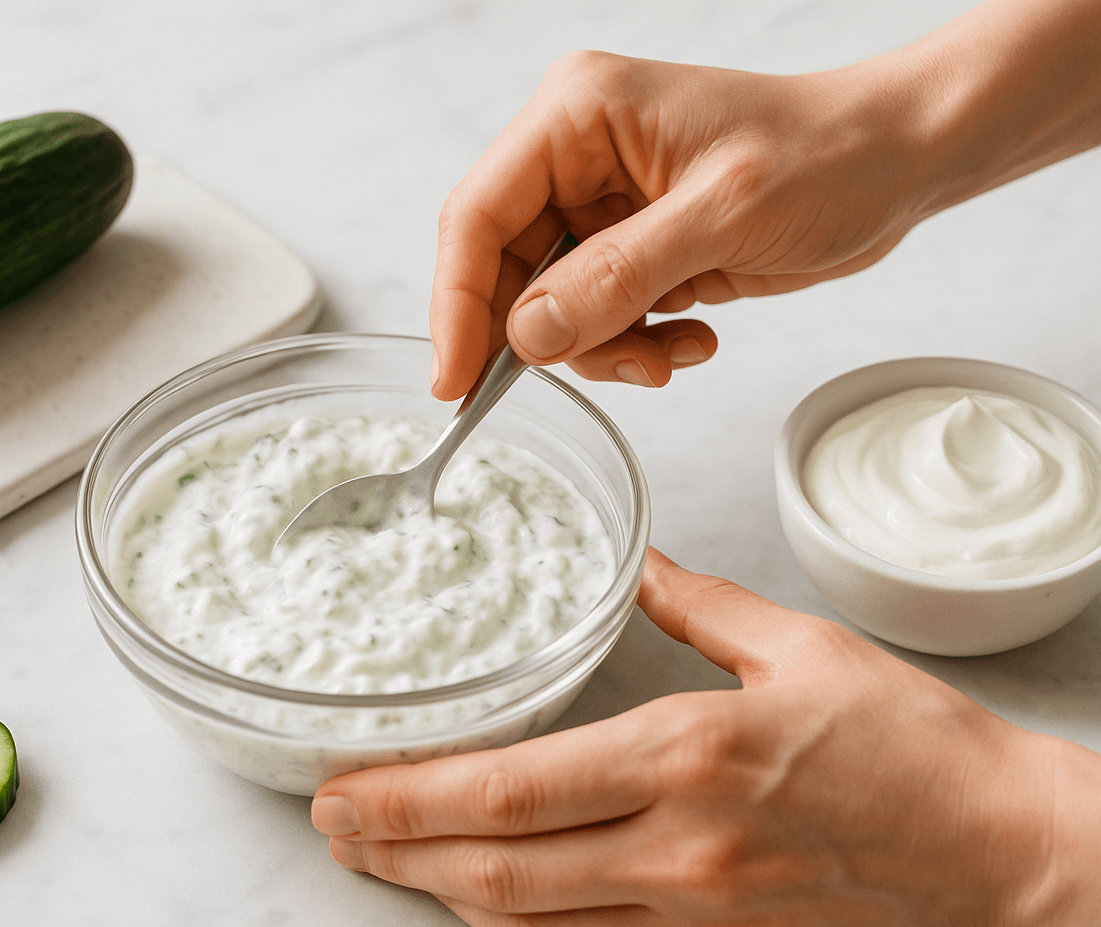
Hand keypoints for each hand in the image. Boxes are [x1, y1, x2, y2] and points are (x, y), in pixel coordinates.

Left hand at [311, 549, 1100, 926]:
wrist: (1005, 855)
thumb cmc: (910, 746)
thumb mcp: (798, 647)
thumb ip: (696, 605)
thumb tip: (637, 561)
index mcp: (687, 756)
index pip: (511, 788)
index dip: (407, 795)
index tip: (343, 787)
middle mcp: (678, 849)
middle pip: (493, 866)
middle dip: (392, 850)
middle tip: (328, 830)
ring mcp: (694, 918)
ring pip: (528, 924)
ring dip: (439, 894)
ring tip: (379, 863)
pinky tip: (477, 900)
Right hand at [428, 52, 925, 397]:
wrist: (898, 162)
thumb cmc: (828, 156)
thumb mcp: (721, 216)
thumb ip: (617, 276)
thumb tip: (530, 333)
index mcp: (578, 115)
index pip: (479, 214)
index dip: (459, 303)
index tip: (458, 382)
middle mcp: (576, 154)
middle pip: (506, 268)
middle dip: (548, 335)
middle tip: (599, 370)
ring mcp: (601, 202)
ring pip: (549, 305)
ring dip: (602, 348)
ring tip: (668, 354)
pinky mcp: (630, 244)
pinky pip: (594, 316)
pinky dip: (631, 345)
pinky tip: (690, 338)